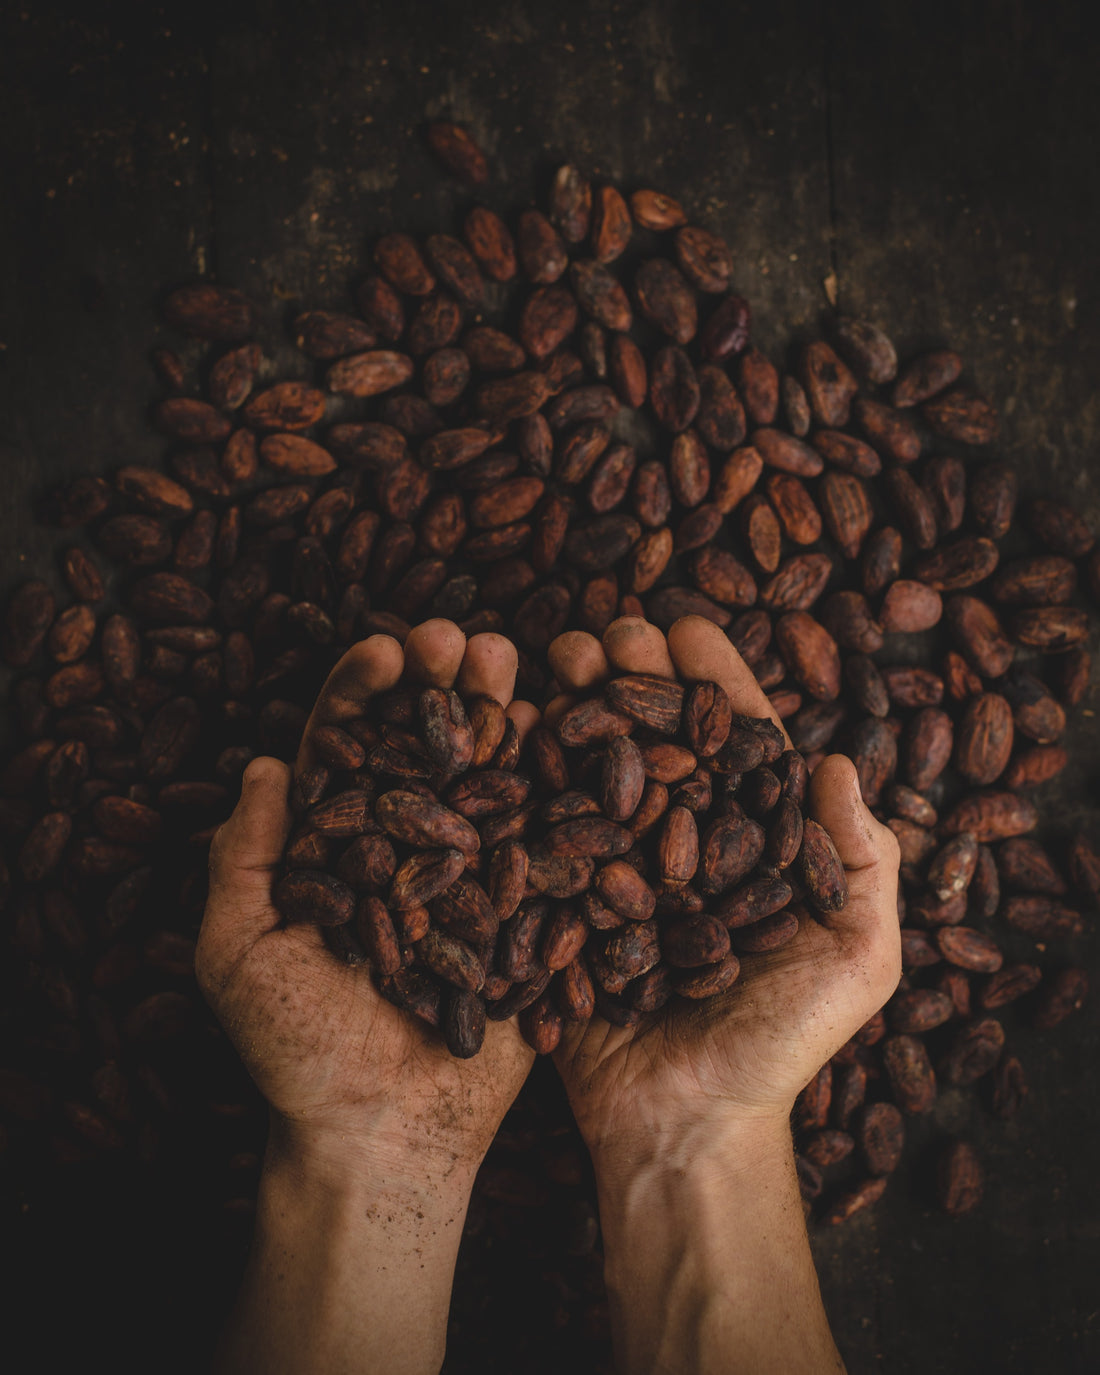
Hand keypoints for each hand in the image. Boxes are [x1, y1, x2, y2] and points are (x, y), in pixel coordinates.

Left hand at [196, 618, 536, 1175]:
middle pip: (426, 745)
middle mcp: (409, 846)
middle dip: (443, 685)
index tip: (386, 650)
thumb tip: (265, 764)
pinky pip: (545, 839)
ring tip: (515, 664)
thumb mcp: (238, 953)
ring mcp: (473, 874)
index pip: (348, 748)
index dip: (363, 693)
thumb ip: (243, 858)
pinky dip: (556, 783)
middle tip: (463, 640)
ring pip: (488, 776)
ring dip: (501, 714)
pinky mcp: (526, 910)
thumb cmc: (296, 1052)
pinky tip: (567, 732)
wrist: (385, 1133)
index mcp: (339, 845)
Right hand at [547, 614, 902, 1170]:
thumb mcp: (856, 959)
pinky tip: (506, 722)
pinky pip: (541, 828)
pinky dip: (523, 772)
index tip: (685, 628)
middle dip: (632, 676)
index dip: (713, 681)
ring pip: (594, 767)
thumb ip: (862, 863)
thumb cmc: (781, 1045)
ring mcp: (617, 870)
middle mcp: (681, 843)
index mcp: (751, 843)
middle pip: (656, 738)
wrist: (685, 1125)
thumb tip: (840, 760)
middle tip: (607, 633)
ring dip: (574, 706)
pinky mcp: (562, 903)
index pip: (735, 742)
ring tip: (553, 658)